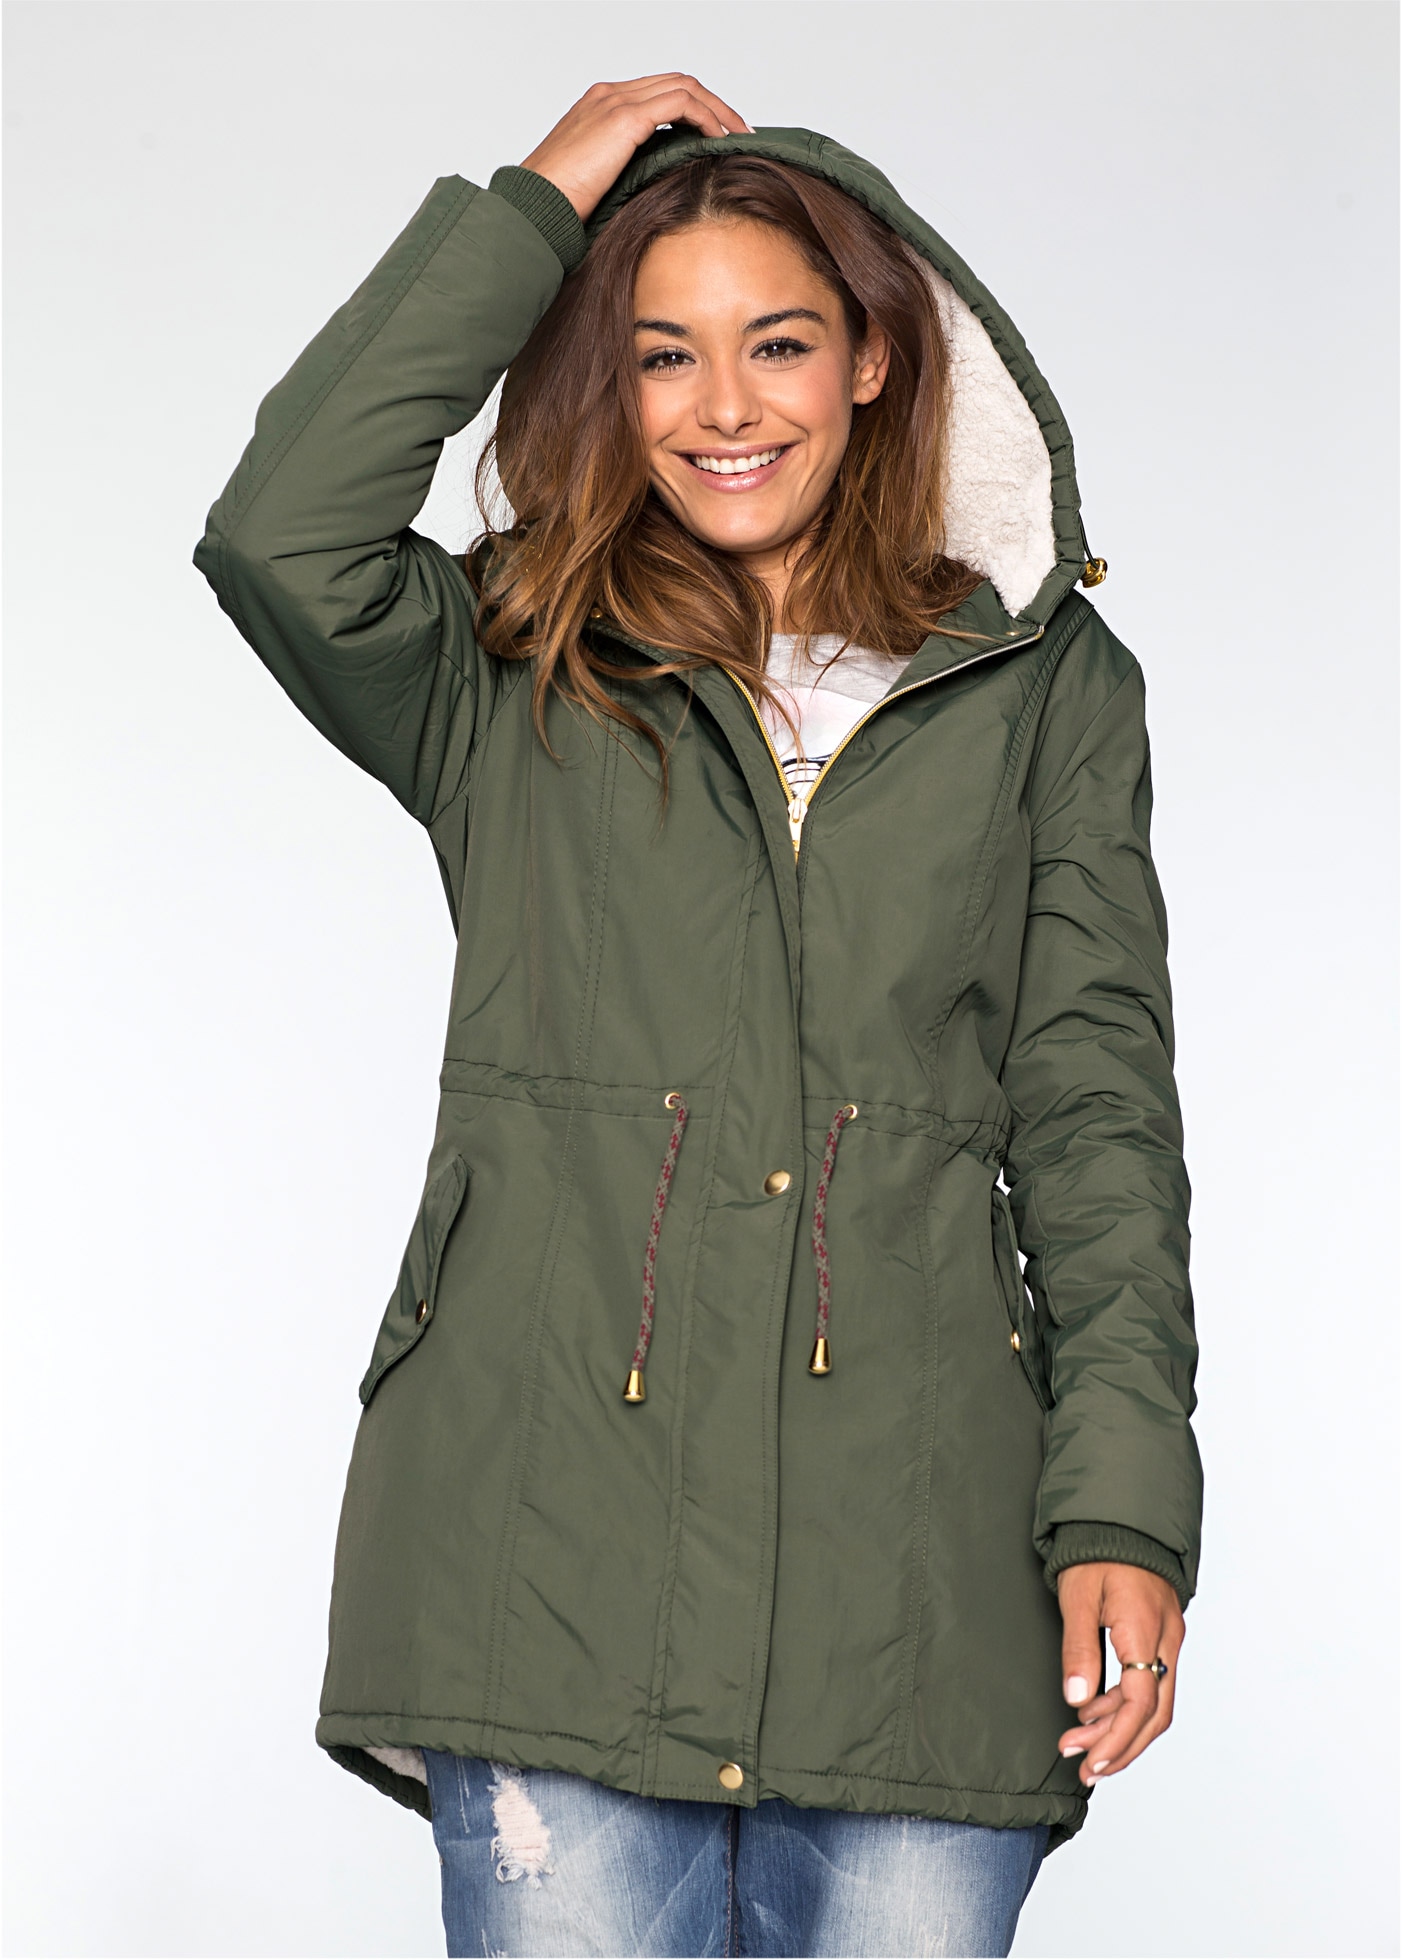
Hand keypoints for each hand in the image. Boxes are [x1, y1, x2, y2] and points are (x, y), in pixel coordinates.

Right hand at [521, 75, 752, 221]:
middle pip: (676, 82)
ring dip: (718, 109)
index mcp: (600, 106)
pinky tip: (720, 140)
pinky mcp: (623, 118)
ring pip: (684, 86)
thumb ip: (625, 171)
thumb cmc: (557, 205)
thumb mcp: (598, 182)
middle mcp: (609, 94)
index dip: (693, 108)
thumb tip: (656, 187)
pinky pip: (680, 104)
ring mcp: (616, 101)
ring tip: (739, 135)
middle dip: (714, 104)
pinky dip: (706, 117)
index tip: (717, 134)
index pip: (657, 92)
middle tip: (740, 131)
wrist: (534, 206)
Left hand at [1056, 1562, 1184, 1786]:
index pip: (1141, 1703)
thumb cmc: (1095, 1552)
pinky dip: (1125, 1705)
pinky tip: (1094, 1712)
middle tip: (1085, 1768)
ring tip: (1080, 1745)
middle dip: (1120, 1746)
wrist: (1119, 1518)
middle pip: (1155, 1714)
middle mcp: (1167, 1640)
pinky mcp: (1161, 1636)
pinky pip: (1152, 1683)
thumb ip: (1079, 1649)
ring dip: (1120, 1729)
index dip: (1117, 1739)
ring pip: (1155, 1703)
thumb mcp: (1078, 1596)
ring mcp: (1168, 1639)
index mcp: (1146, 1631)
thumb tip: (1077, 1701)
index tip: (1090, 1762)